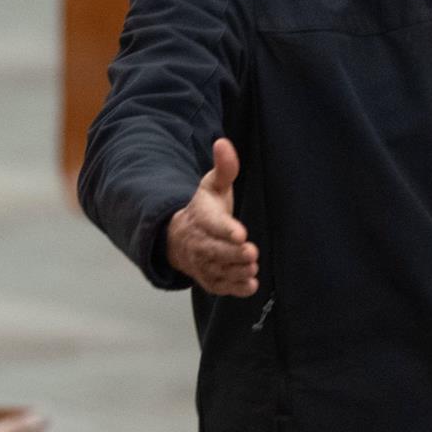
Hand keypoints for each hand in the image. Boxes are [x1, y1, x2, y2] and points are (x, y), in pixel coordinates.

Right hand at [167, 138, 258, 297]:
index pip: (213, 224)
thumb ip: (224, 168)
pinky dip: (235, 288)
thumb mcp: (212, 185)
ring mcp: (203, 263)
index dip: (226, 229)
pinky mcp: (209, 279)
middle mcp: (199, 242)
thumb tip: (223, 142)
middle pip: (215, 251)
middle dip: (232, 253)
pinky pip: (220, 286)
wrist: (179, 238)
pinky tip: (250, 285)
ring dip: (236, 271)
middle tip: (251, 253)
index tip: (240, 233)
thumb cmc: (203, 209)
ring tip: (252, 268)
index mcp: (201, 217)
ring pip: (219, 270)